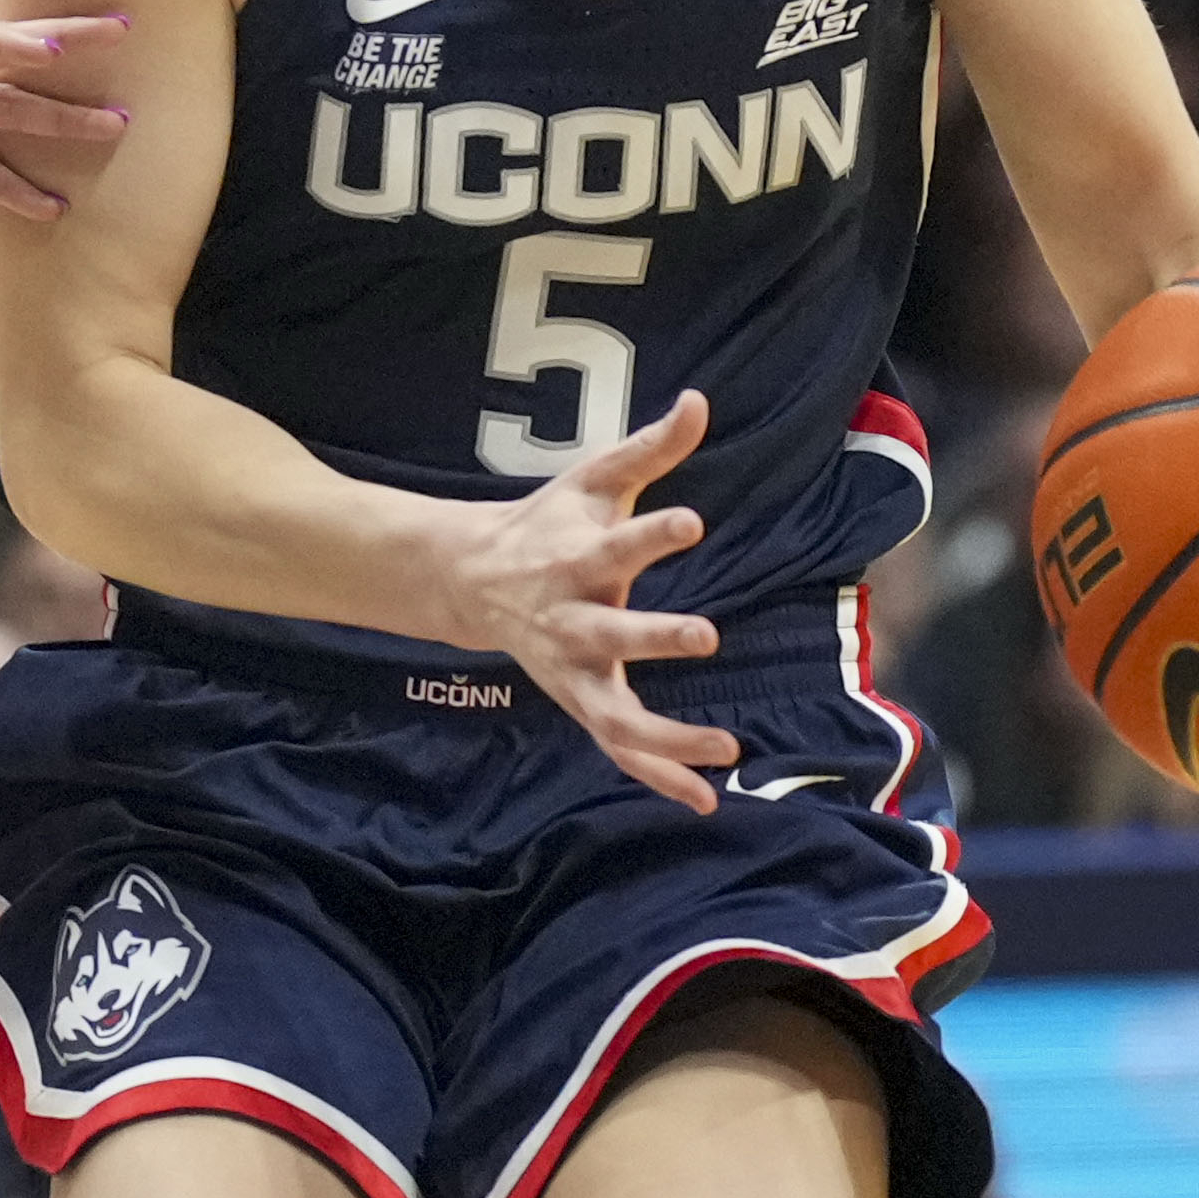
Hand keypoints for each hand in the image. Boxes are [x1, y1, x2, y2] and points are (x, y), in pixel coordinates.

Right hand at [405, 394, 730, 809]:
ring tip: (726, 747)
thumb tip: (699, 400)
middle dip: (653, 637)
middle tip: (703, 635)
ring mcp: (574, 670)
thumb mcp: (593, 480)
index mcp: (576, 559)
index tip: (691, 522)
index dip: (653, 534)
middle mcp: (572, 620)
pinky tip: (705, 797)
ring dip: (667, 737)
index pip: (618, 544)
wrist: (472, 579)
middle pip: (612, 636)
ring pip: (615, 715)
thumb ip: (650, 448)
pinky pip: (620, 749)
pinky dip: (659, 776)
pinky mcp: (581, 702)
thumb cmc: (548, 524)